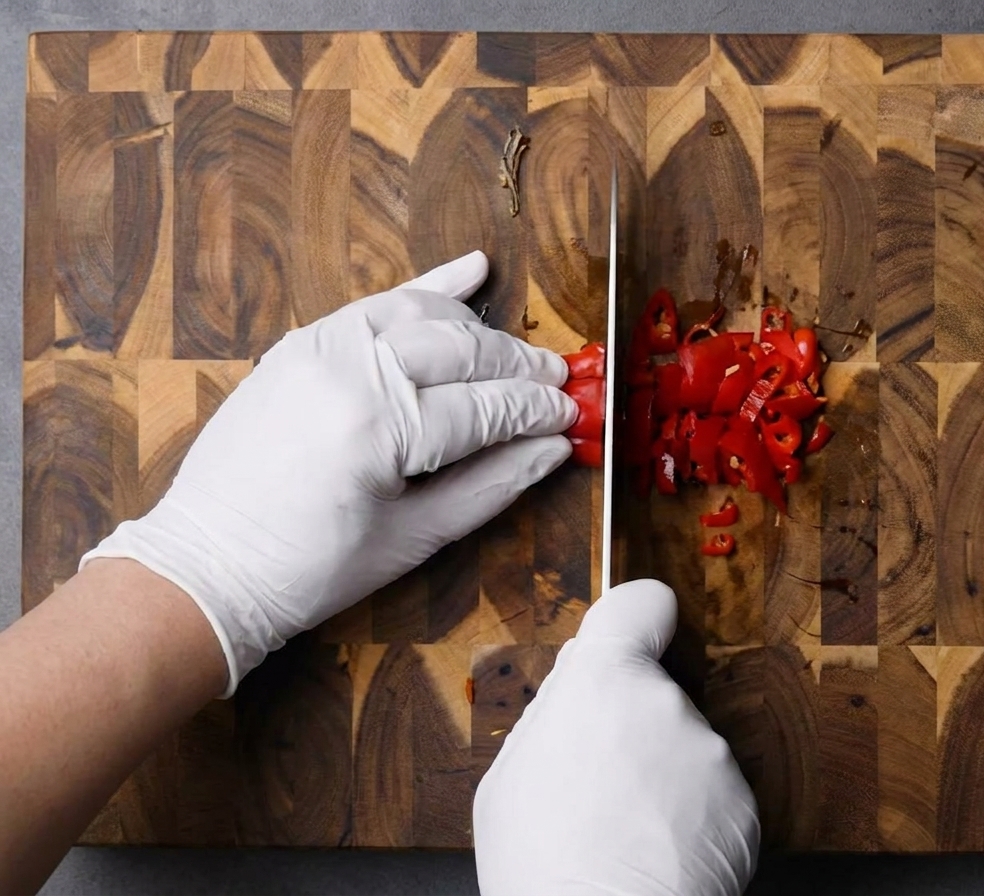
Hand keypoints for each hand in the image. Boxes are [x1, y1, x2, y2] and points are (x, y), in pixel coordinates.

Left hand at [81, 252, 576, 695]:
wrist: (209, 563)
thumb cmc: (312, 568)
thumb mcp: (414, 538)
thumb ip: (492, 485)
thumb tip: (553, 448)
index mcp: (379, 430)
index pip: (485, 405)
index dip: (537, 409)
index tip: (574, 413)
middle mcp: (350, 372)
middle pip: (462, 349)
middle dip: (518, 366)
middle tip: (558, 383)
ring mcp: (319, 348)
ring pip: (424, 314)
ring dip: (479, 331)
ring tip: (516, 358)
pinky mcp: (301, 343)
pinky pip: (376, 303)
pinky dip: (427, 288)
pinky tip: (472, 270)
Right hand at [474, 579, 759, 895]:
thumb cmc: (544, 865)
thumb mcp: (510, 776)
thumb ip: (553, 711)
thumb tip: (578, 680)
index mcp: (605, 680)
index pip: (641, 605)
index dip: (638, 617)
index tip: (638, 632)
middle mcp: (667, 703)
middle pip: (652, 692)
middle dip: (629, 726)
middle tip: (596, 783)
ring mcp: (710, 752)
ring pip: (681, 747)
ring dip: (661, 775)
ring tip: (624, 830)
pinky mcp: (743, 803)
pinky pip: (711, 793)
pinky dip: (692, 816)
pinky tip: (657, 851)